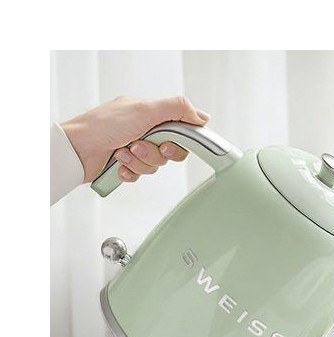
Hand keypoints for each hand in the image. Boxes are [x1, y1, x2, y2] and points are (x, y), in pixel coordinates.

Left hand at [60, 95, 210, 183]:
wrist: (76, 150)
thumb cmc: (103, 126)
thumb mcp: (145, 110)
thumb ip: (176, 109)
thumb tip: (201, 116)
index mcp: (149, 113)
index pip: (180, 127)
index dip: (180, 140)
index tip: (168, 143)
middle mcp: (143, 129)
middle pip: (170, 150)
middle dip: (156, 153)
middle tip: (140, 146)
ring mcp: (135, 147)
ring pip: (156, 164)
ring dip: (140, 162)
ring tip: (123, 153)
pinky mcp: (126, 165)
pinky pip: (141, 175)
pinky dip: (131, 172)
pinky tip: (118, 165)